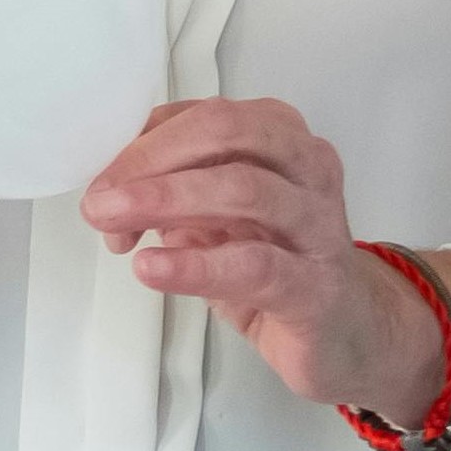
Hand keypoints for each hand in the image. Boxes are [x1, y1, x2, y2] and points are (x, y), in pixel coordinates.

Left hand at [82, 98, 450, 423]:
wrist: (350, 334)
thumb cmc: (277, 263)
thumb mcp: (217, 217)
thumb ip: (171, 189)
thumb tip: (107, 187)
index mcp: (279, 137)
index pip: (203, 116)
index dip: (142, 144)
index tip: (100, 182)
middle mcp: (307, 167)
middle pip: (226, 133)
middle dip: (152, 160)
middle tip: (100, 199)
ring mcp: (319, 225)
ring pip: (245, 189)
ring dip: (168, 200)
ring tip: (114, 227)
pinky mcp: (318, 286)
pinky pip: (255, 264)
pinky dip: (196, 264)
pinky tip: (153, 267)